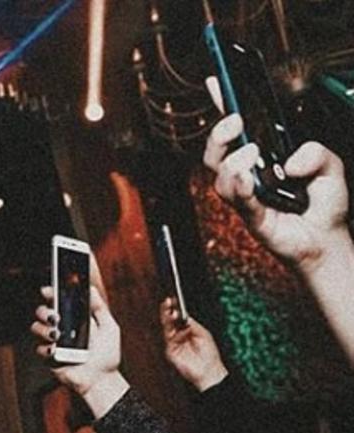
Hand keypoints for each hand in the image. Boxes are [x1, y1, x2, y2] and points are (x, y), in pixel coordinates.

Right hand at [31, 286, 121, 397]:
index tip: (48, 290)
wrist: (102, 379)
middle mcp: (62, 328)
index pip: (58, 300)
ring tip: (57, 335)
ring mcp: (54, 342)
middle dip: (44, 311)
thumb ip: (100, 308)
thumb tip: (91, 289)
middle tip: (55, 317)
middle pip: (42, 312)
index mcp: (74, 318)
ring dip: (44, 328)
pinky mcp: (49, 357)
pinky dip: (46, 347)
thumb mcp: (109, 327)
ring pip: (36, 327)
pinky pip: (39, 348)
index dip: (50, 293)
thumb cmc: (107, 355)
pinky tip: (56, 350)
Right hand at [160, 298, 227, 391]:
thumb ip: (192, 324)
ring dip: (167, 318)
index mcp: (186, 330)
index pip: (177, 317)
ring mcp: (173, 343)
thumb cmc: (209, 354)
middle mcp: (178, 335)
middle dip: (167, 310)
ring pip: (166, 327)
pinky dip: (174, 332)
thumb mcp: (203, 333)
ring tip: (171, 310)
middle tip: (168, 301)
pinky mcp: (170, 351)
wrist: (209, 371)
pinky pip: (169, 339)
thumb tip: (183, 314)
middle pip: (169, 320)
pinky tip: (180, 328)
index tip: (173, 299)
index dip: (175, 308)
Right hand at [203, 76, 348, 269]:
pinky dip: (241, 187)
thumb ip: (316, 153)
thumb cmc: (323, 205)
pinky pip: (239, 201)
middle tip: (237, 121)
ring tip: (252, 153)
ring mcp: (246, 198)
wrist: (328, 240)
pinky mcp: (253, 218)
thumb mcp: (331, 167)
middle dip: (219, 134)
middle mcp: (247, 177)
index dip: (222, 105)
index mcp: (261, 159)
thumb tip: (290, 162)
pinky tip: (250, 179)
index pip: (236, 131)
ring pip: (221, 177)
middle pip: (214, 154)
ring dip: (232, 161)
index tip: (216, 80)